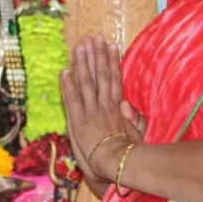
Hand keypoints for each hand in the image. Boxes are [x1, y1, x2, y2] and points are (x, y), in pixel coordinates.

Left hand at [61, 35, 144, 183]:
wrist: (117, 164)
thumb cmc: (130, 154)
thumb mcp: (138, 135)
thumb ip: (135, 118)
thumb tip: (128, 103)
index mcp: (118, 108)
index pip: (115, 79)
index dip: (112, 62)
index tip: (112, 45)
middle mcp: (103, 105)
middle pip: (100, 75)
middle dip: (96, 55)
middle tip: (93, 37)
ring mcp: (90, 111)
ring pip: (86, 82)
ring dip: (82, 63)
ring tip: (79, 46)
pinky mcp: (78, 120)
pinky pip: (71, 99)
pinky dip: (67, 84)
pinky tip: (64, 70)